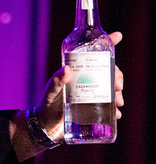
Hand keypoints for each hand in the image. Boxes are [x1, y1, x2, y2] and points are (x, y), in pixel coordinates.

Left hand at [11, 31, 123, 160]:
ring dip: (118, 93)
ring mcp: (89, 93)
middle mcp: (84, 80)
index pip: (91, 55)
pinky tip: (117, 114)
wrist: (45, 127)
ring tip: (119, 102)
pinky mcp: (92, 107)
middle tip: (118, 87)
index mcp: (75, 72)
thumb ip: (56, 82)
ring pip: (110, 87)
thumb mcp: (49, 93)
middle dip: (117, 76)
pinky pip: (107, 104)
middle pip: (107, 71)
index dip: (105, 44)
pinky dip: (114, 108)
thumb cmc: (45, 106)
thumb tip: (67, 69)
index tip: (117, 36)